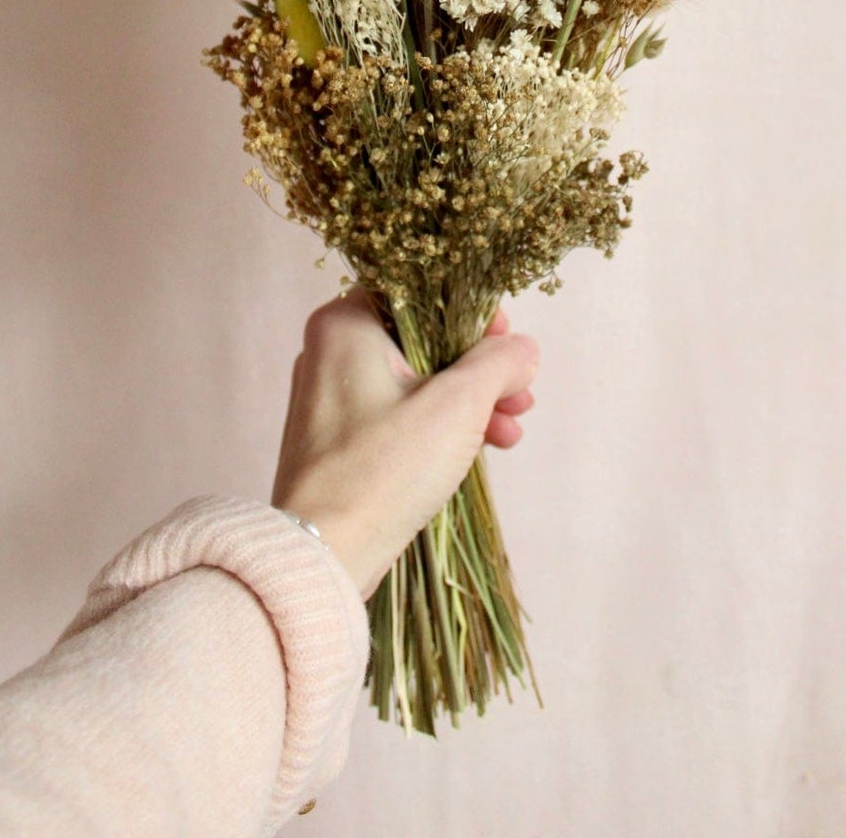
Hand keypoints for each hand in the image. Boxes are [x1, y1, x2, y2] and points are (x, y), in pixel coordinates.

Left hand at [271, 290, 538, 597]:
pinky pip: (401, 413)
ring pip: (418, 379)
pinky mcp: (341, 439)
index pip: (422, 290)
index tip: (507, 343)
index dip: (473, 313)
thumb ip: (498, 363)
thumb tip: (523, 349)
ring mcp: (332, 397)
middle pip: (425, 338)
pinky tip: (482, 448)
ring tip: (510, 431)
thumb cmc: (383, 469)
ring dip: (470, 401)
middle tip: (520, 395)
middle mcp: (330, 350)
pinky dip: (441, 425)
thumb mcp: (456, 405)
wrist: (322, 555)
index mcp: (345, 324)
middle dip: (481, 368)